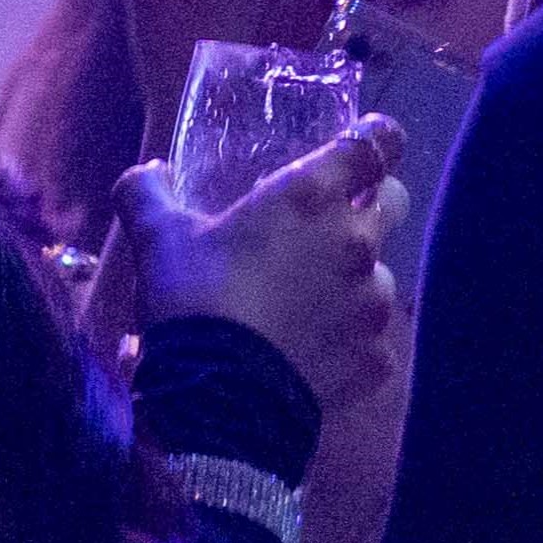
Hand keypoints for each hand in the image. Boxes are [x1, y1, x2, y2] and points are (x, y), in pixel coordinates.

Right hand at [113, 119, 408, 414]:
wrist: (215, 405)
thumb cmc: (192, 301)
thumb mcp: (157, 238)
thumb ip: (148, 192)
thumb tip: (149, 171)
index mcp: (312, 195)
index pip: (377, 142)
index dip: (375, 137)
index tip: (358, 146)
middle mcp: (356, 241)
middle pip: (395, 201)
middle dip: (370, 206)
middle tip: (325, 226)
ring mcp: (373, 304)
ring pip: (381, 276)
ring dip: (353, 282)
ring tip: (305, 306)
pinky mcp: (377, 360)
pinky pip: (373, 341)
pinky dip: (348, 343)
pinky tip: (310, 355)